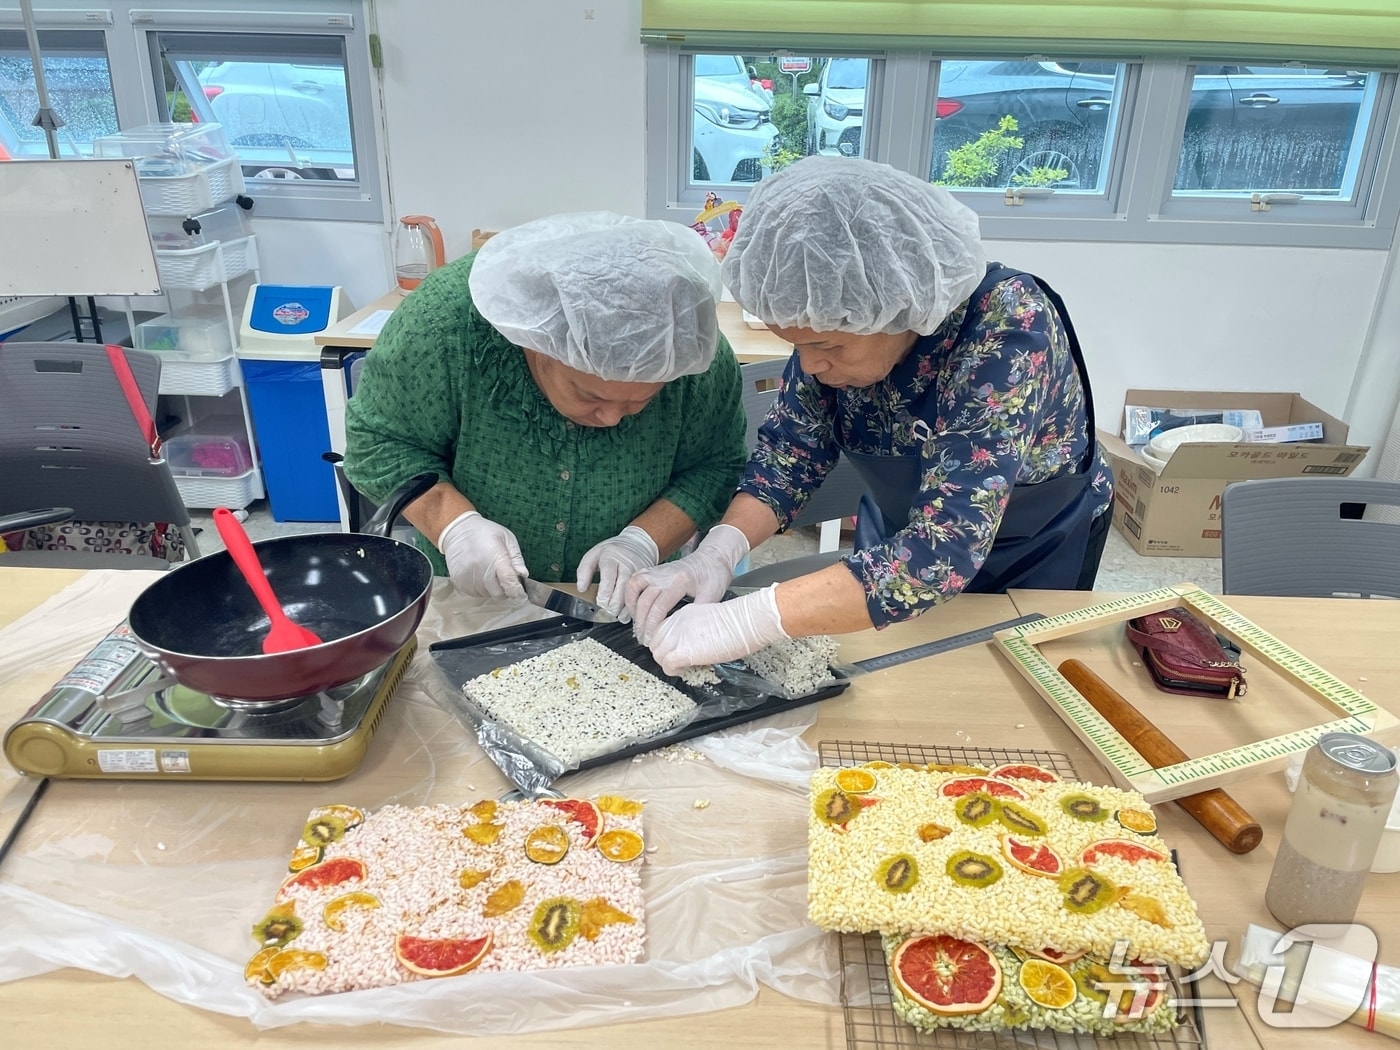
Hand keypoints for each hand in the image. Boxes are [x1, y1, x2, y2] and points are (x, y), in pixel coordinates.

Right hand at [437, 510, 527, 599]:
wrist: (457, 530)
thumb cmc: (484, 532)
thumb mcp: (506, 538)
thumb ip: (516, 558)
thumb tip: (523, 575)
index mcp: (496, 558)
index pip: (509, 582)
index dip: (516, 590)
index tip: (520, 592)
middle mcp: (481, 570)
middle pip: (498, 593)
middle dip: (505, 589)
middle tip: (504, 578)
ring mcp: (468, 577)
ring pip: (486, 594)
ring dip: (491, 588)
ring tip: (488, 572)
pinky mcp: (458, 582)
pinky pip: (474, 593)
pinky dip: (480, 588)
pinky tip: (479, 574)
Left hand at [575, 525, 658, 615]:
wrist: (638, 544)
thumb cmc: (613, 552)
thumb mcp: (594, 555)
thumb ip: (584, 571)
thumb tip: (581, 588)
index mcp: (611, 558)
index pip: (608, 579)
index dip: (604, 594)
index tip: (600, 602)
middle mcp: (627, 565)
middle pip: (622, 590)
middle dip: (613, 605)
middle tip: (607, 610)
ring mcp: (639, 572)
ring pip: (633, 595)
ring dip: (624, 609)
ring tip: (616, 614)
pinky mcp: (647, 580)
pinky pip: (641, 596)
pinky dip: (633, 607)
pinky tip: (627, 612)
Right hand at [623, 523, 749, 642]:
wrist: (712, 557)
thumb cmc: (714, 574)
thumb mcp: (712, 595)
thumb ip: (698, 613)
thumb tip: (687, 632)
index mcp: (679, 581)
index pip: (659, 607)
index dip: (652, 626)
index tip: (651, 639)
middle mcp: (664, 574)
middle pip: (644, 600)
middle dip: (641, 623)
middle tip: (643, 639)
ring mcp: (657, 571)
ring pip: (633, 588)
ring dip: (632, 608)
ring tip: (637, 624)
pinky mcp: (653, 570)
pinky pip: (634, 581)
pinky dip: (630, 595)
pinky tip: (635, 608)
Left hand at [649, 585, 788, 674]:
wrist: (745, 622)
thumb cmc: (738, 622)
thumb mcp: (709, 620)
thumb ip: (696, 630)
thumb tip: (695, 644)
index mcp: (682, 614)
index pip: (661, 631)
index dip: (665, 644)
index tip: (674, 651)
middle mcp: (675, 623)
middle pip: (655, 642)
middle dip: (664, 655)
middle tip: (678, 662)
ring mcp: (677, 636)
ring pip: (657, 654)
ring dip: (667, 664)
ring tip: (682, 667)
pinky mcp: (683, 651)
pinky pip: (666, 665)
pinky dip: (672, 670)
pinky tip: (684, 670)